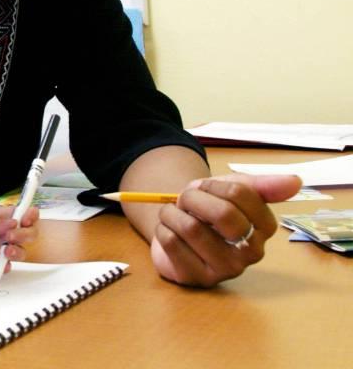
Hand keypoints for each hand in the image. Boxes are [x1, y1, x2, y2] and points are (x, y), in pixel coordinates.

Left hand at [0, 206, 39, 272]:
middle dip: (25, 234)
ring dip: (18, 251)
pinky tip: (1, 263)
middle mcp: (6, 233)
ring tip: (6, 251)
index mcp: (3, 218)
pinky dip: (7, 265)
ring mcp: (2, 248)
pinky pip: (8, 266)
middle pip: (29, 233)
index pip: (25, 213)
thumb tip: (12, 223)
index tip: (27, 219)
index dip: (31, 215)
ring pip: (22, 250)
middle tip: (10, 236)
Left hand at [150, 174, 301, 286]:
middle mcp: (251, 253)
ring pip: (191, 227)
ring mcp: (224, 270)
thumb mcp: (231, 189)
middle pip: (222, 213)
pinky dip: (162, 229)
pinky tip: (169, 233)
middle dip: (193, 198)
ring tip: (174, 216)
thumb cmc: (208, 209)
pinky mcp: (196, 278)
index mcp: (265, 227)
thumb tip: (297, 181)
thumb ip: (262, 185)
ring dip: (172, 213)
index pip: (240, 192)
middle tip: (186, 202)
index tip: (205, 188)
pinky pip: (170, 242)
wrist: (177, 228)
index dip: (212, 185)